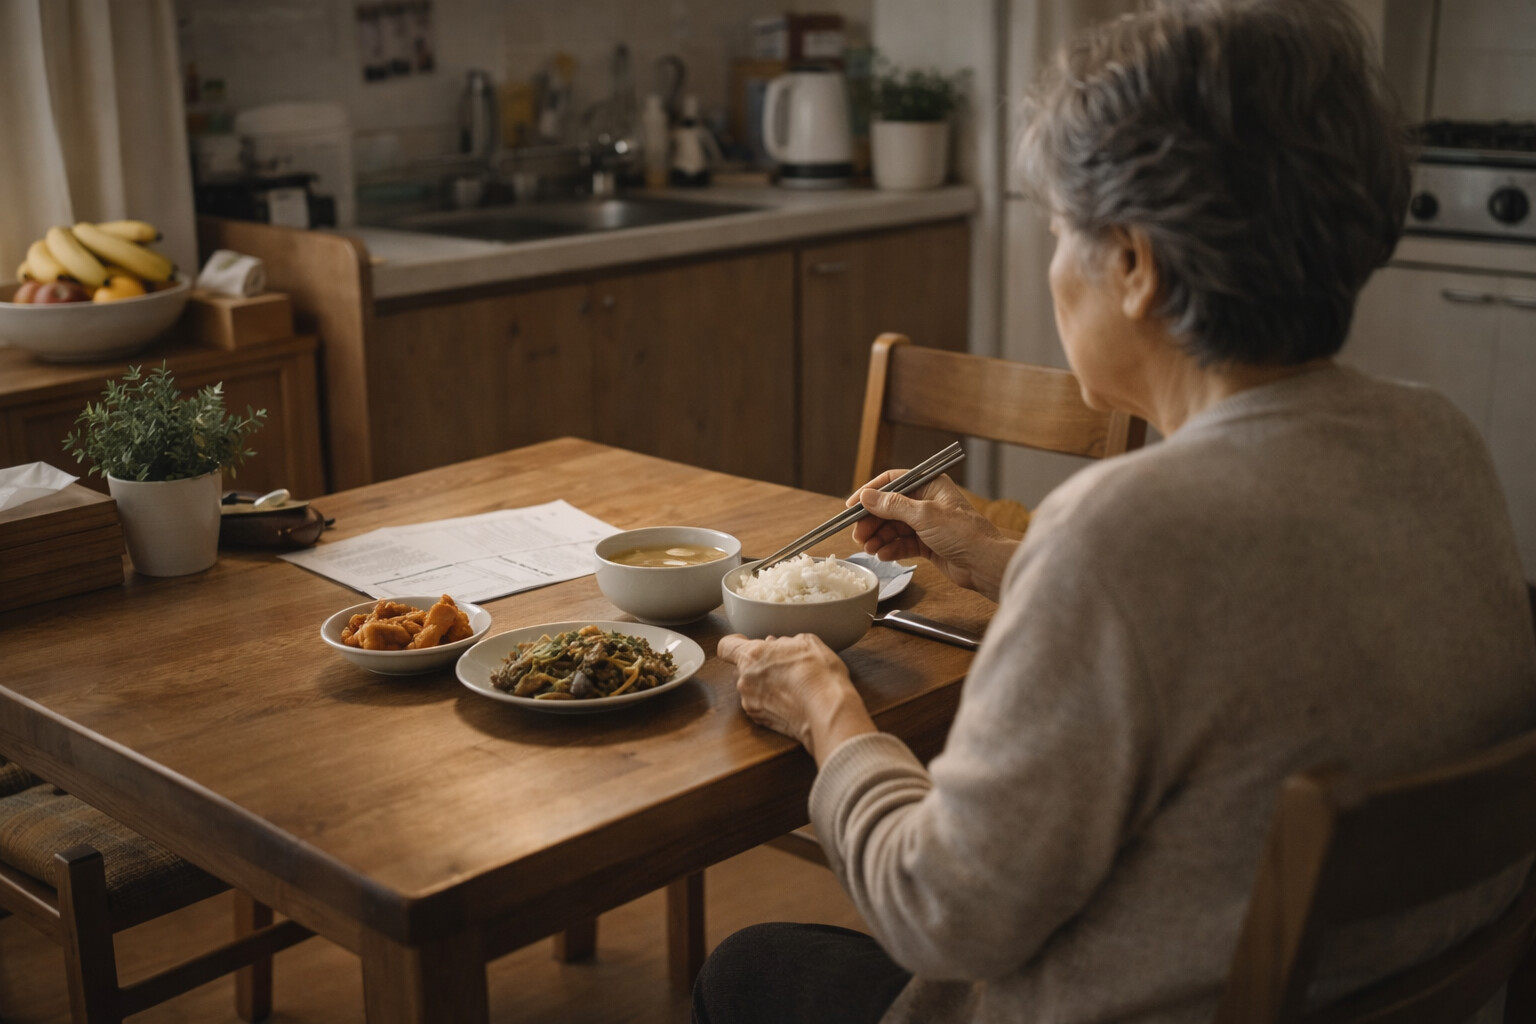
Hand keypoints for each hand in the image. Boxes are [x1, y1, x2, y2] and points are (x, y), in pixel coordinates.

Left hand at [717, 633, 874, 765]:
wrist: (828, 711)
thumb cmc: (818, 675)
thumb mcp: (808, 642)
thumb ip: (786, 641)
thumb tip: (780, 645)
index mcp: (752, 656)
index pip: (726, 646)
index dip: (736, 644)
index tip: (747, 644)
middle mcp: (745, 681)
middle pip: (743, 668)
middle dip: (760, 666)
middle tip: (783, 665)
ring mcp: (751, 703)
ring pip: (752, 688)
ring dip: (766, 685)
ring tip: (793, 685)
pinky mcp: (760, 722)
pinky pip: (760, 706)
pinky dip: (773, 703)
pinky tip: (793, 700)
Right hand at [848, 471, 1016, 601]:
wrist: (985, 564)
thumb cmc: (963, 533)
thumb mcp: (924, 515)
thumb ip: (893, 506)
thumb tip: (866, 497)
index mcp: (930, 485)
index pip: (893, 482)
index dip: (871, 493)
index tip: (851, 507)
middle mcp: (927, 502)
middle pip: (889, 507)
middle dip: (872, 521)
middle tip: (858, 535)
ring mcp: (927, 524)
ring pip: (894, 527)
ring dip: (879, 537)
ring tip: (869, 548)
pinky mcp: (928, 544)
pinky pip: (902, 543)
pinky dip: (891, 549)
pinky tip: (883, 555)